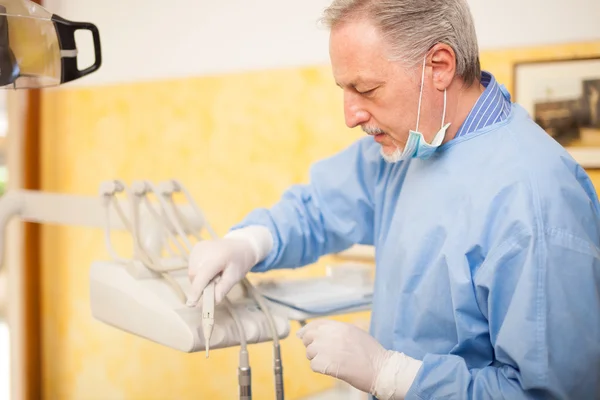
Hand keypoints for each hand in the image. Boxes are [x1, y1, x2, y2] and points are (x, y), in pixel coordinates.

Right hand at [187, 225, 272, 304]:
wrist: (240, 245)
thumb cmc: (239, 262)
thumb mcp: (235, 277)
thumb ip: (223, 289)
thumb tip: (213, 302)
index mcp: (218, 257)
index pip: (203, 275)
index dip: (197, 290)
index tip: (191, 304)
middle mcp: (205, 250)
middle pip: (195, 275)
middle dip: (201, 286)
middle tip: (215, 284)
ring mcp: (199, 248)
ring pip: (192, 272)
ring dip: (200, 279)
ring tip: (215, 274)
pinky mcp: (196, 248)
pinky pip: (192, 266)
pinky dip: (199, 272)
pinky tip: (210, 268)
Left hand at [297, 319, 422, 398]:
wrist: (380, 369)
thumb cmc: (371, 353)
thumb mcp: (355, 333)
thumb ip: (337, 331)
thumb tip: (318, 331)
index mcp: (339, 327)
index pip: (315, 324)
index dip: (307, 330)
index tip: (302, 335)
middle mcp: (330, 335)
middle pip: (308, 337)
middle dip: (312, 345)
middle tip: (322, 353)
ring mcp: (327, 349)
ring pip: (309, 353)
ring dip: (317, 358)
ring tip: (333, 361)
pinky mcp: (325, 364)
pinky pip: (314, 365)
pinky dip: (321, 369)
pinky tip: (333, 368)